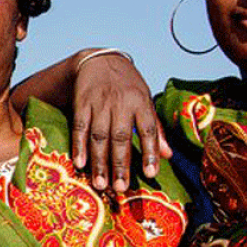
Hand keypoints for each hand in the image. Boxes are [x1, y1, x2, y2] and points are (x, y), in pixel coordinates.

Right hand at [69, 51, 170, 192]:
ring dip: (99, 161)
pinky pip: (79, 127)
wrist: (100, 59)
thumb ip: (155, 129)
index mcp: (141, 101)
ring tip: (100, 184)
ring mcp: (99, 103)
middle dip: (120, 164)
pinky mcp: (81, 103)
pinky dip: (79, 146)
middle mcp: (120, 102)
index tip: (151, 174)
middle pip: (121, 137)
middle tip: (120, 188)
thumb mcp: (146, 100)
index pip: (148, 129)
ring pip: (99, 136)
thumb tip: (168, 155)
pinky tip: (80, 163)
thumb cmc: (127, 85)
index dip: (150, 152)